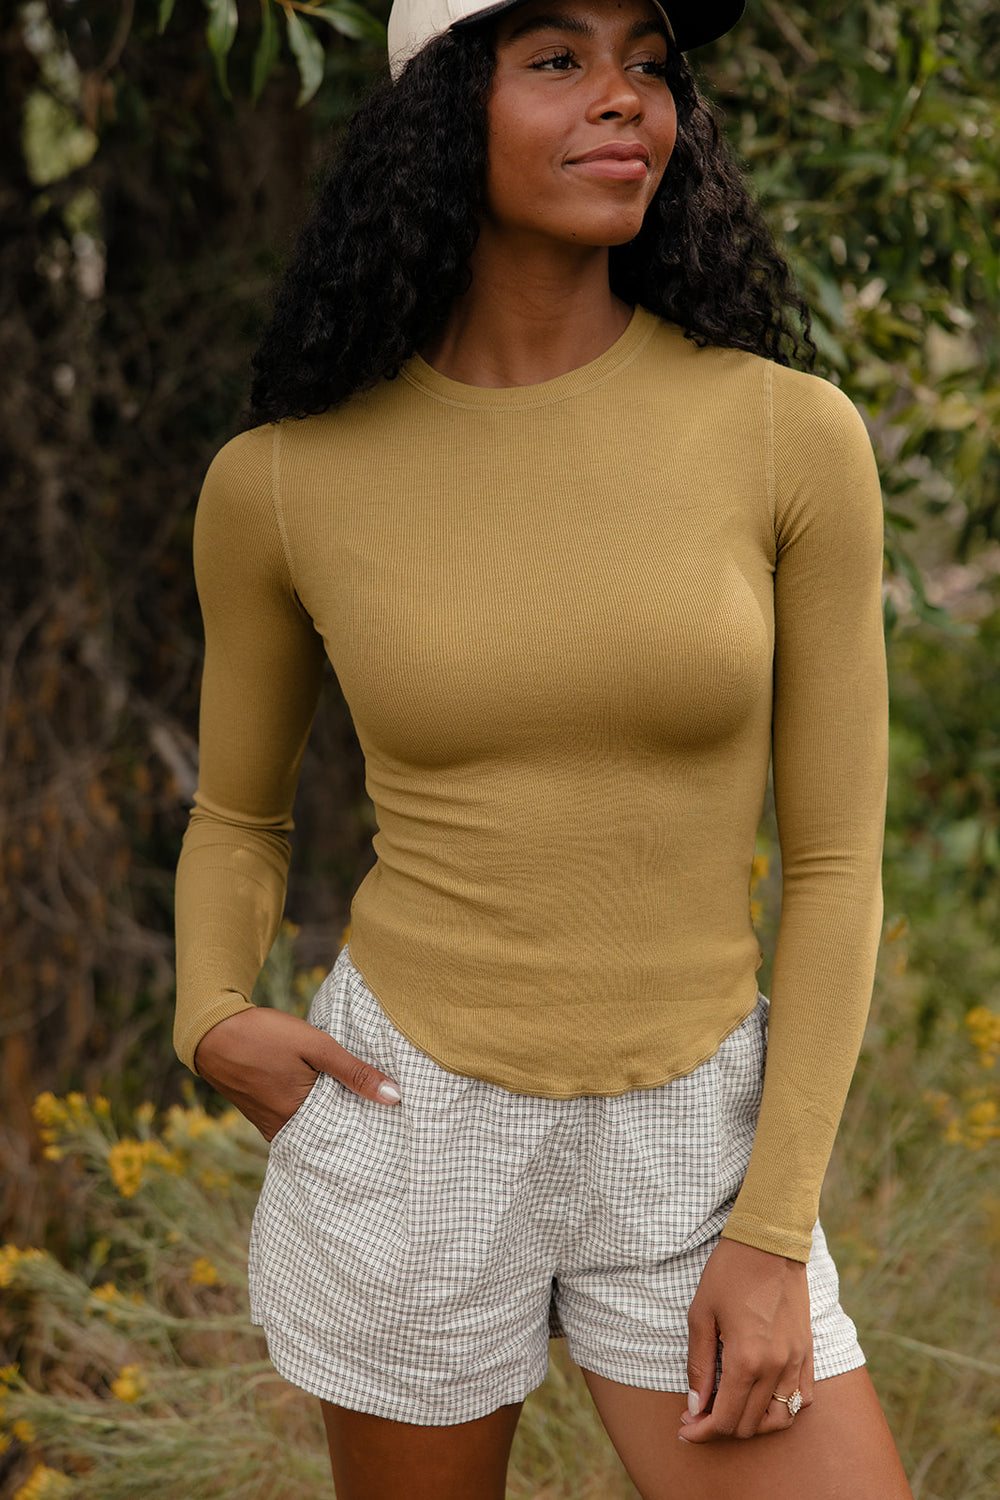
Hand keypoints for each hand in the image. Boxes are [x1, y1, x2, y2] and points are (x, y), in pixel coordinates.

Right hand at [193, 1005, 400, 1140]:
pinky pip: (298, 1122)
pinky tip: (331, 1099)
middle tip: (386, 1118)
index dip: (370, 1128)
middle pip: (330, 1135)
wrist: (213, 1031)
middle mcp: (285, 1131)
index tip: (394, 1124)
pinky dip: (315, 1112)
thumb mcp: (316, 1046)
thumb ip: (354, 1071)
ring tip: (364, 1107)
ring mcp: (272, 1126)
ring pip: (314, 1128)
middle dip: (354, 1126)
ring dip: (334, 1117)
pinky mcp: (264, 1116)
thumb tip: (394, 1096)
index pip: (346, 1136)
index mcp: (300, 1119)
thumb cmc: (265, 1036)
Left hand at [679, 1237, 813, 1442]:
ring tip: (729, 1411)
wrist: (769, 1242)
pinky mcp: (808, 1352)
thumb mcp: (701, 1314)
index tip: (685, 1429)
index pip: (725, 1419)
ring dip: (752, 1425)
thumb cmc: (729, 1272)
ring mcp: (796, 1361)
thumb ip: (699, 1365)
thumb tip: (695, 1406)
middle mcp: (776, 1368)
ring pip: (779, 1420)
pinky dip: (782, 1411)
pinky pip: (802, 1399)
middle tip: (697, 1415)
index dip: (702, 1431)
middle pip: (750, 1425)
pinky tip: (761, 1400)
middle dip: (720, 1428)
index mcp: (746, 1360)